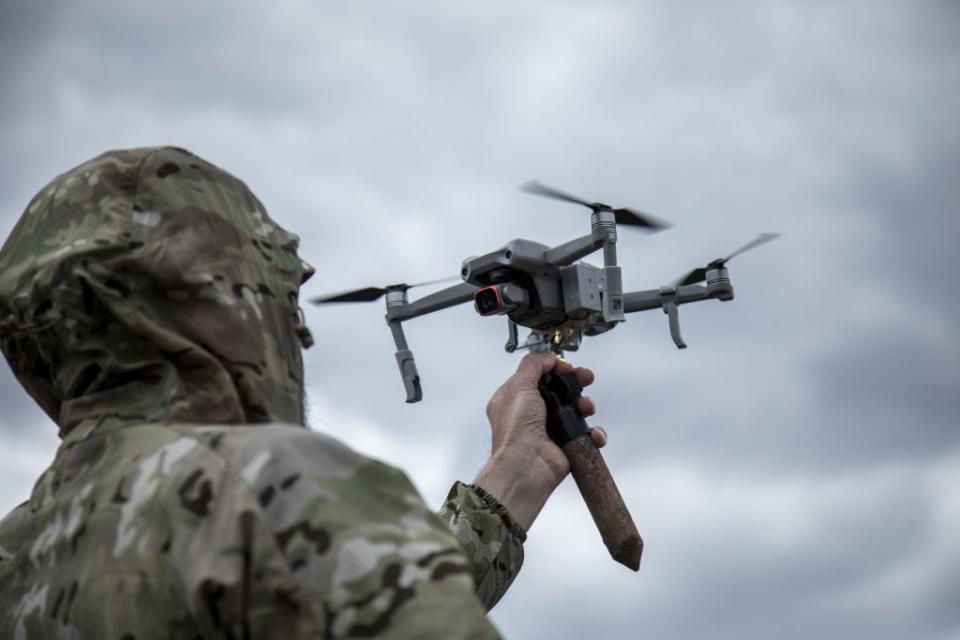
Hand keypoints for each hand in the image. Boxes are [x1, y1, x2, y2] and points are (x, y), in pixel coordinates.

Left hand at [474, 352, 606, 530]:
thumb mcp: (519, 386)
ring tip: (586, 408)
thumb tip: (549, 357)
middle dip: (576, 383)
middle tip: (586, 378)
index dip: (555, 369)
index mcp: (515, 398)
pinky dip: (594, 433)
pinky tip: (593, 433)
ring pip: (575, 410)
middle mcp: (531, 413)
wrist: (526, 467)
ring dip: (585, 405)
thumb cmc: (516, 431)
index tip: (567, 367)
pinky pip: (586, 435)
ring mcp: (549, 429)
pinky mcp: (565, 445)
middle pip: (560, 390)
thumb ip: (533, 364)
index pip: (538, 375)